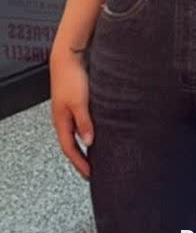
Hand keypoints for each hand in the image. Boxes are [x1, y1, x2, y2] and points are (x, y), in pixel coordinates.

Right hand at [50, 48, 92, 179]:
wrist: (68, 57)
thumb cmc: (71, 78)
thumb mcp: (79, 102)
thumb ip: (84, 122)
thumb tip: (89, 143)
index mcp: (61, 122)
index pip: (70, 149)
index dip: (80, 163)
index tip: (90, 174)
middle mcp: (63, 118)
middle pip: (72, 144)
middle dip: (81, 158)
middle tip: (93, 170)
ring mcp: (69, 110)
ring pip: (76, 133)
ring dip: (85, 145)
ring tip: (97, 154)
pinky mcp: (76, 102)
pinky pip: (81, 122)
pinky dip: (88, 131)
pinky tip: (98, 131)